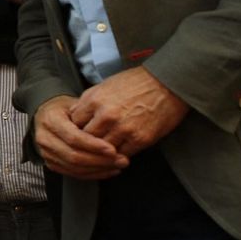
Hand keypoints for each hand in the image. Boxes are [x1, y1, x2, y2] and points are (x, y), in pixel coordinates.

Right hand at [34, 95, 127, 179]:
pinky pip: (74, 174)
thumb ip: (91, 117)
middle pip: (73, 156)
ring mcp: (46, 153)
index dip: (93, 146)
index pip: (73, 138)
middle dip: (99, 161)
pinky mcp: (51, 163)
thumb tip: (113, 129)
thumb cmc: (67, 108)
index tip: (113, 149)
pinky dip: (93, 174)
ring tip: (118, 165)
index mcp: (51, 120)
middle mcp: (45, 138)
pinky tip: (108, 170)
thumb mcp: (78, 105)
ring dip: (99, 169)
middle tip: (121, 160)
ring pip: (74, 168)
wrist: (48, 114)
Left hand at [69, 67, 188, 156]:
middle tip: (87, 148)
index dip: (75, 130)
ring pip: (102, 151)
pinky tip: (118, 154)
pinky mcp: (140, 139)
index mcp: (94, 100)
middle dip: (86, 144)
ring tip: (102, 154)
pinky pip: (122, 155)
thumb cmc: (135, 83)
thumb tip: (73, 116)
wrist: (167, 84)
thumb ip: (88, 102)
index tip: (78, 134)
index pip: (74, 124)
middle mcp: (106, 116)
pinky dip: (118, 156)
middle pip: (86, 140)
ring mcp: (123, 129)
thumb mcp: (105, 85)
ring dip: (102, 153)